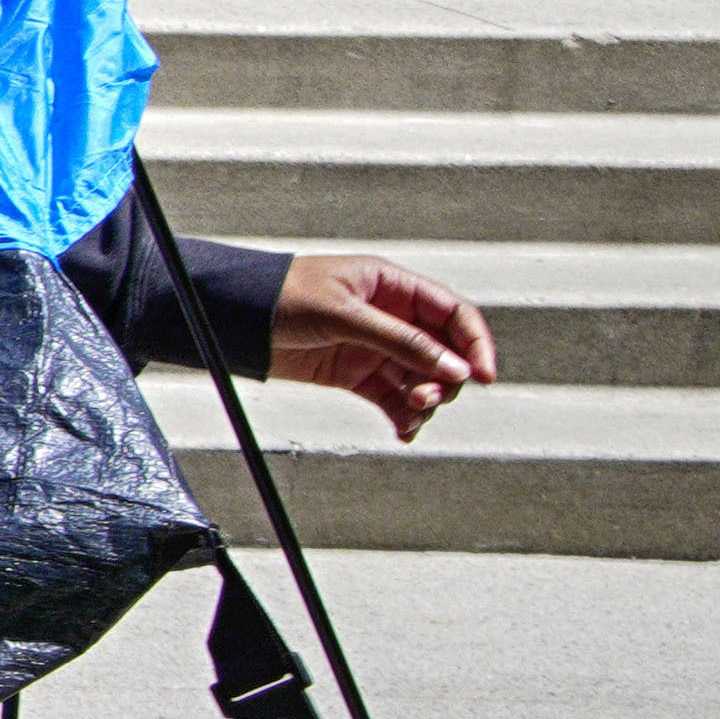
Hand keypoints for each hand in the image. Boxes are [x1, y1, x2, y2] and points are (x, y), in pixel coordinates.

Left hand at [263, 251, 495, 437]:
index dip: (475, 344)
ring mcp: (375, 347)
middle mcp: (391, 317)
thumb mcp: (344, 313)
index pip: (453, 315)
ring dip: (424, 402)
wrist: (236, 319)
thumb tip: (451, 366)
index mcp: (393, 287)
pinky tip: (403, 431)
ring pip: (420, 380)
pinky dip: (403, 417)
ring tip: (410, 415)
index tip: (484, 376)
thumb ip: (399, 340)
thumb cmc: (283, 296)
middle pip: (443, 353)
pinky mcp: (356, 374)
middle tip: (426, 398)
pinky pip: (393, 399)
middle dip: (444, 379)